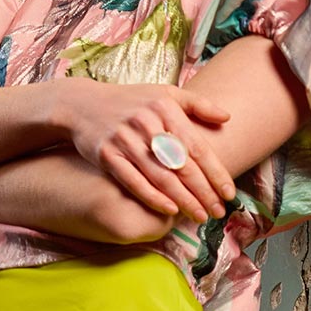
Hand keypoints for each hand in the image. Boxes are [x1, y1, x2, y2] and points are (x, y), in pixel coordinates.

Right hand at [60, 81, 235, 222]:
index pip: (197, 146)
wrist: (81, 105)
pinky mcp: (107, 155)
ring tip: (199, 216)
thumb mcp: (163, 94)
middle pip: (181, 165)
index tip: (229, 193)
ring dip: (183, 200)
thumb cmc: (130, 101)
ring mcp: (125, 140)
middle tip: (218, 212)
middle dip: (203, 192)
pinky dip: (153, 198)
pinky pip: (134, 181)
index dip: (215, 172)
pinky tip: (170, 211)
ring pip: (160, 177)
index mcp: (165, 108)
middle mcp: (146, 124)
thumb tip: (227, 116)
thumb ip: (197, 104)